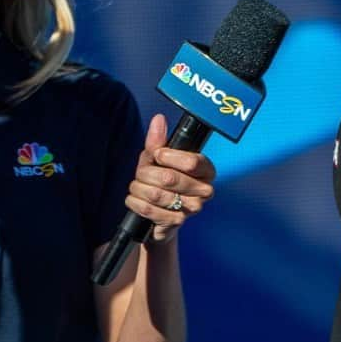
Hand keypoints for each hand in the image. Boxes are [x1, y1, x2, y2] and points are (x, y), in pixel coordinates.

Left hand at [125, 114, 215, 242]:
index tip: (158, 155)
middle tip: (143, 173)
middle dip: (146, 173)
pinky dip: (134, 202)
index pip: (191, 162)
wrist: (158, 213)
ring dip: (138, 187)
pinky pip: (148, 209)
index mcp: (206, 169)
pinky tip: (135, 199)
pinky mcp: (178, 222)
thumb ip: (158, 140)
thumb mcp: (157, 158)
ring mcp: (193, 208)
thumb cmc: (160, 179)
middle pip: (169, 178)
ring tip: (138, 186)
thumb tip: (159, 119)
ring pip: (155, 193)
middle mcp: (205, 190)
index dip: (168, 157)